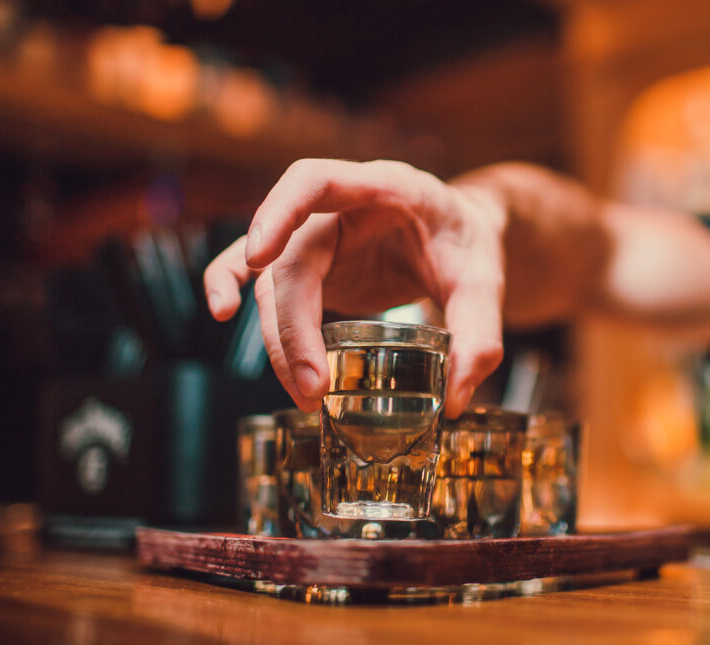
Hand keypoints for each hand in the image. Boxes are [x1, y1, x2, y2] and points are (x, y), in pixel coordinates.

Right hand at [203, 159, 506, 415]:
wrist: (462, 234)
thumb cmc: (468, 243)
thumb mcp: (487, 282)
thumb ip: (480, 335)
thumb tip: (456, 398)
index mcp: (385, 187)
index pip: (315, 180)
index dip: (279, 210)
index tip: (258, 255)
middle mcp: (341, 206)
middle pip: (292, 260)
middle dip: (294, 327)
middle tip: (313, 387)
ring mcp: (320, 235)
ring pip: (275, 284)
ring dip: (281, 340)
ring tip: (306, 393)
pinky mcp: (312, 263)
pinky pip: (258, 272)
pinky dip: (232, 286)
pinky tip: (222, 314)